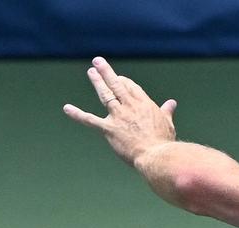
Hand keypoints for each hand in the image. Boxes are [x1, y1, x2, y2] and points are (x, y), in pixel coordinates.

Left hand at [62, 57, 176, 165]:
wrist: (157, 155)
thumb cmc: (164, 142)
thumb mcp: (167, 123)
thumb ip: (166, 111)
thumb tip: (172, 103)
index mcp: (144, 104)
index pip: (131, 87)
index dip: (125, 82)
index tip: (120, 79)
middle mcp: (129, 106)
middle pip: (116, 85)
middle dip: (106, 72)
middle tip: (97, 61)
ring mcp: (118, 116)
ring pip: (105, 95)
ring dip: (97, 82)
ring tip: (91, 72)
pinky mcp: (109, 129)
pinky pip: (90, 120)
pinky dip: (77, 114)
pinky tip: (67, 108)